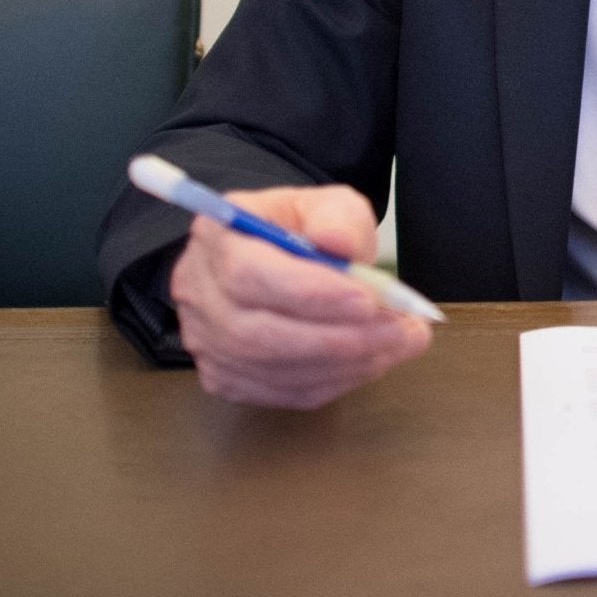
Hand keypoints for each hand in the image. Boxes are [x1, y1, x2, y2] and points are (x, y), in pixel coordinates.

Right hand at [169, 184, 431, 407]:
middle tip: (398, 329)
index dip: (309, 293)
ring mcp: (206, 341)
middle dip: (337, 337)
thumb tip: (339, 242)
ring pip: (271, 369)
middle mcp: (198, 292)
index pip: (248, 274)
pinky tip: (371, 361)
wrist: (279, 257)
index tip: (368, 299)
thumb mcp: (327, 204)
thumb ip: (338, 217)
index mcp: (216, 236)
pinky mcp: (225, 377)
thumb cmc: (302, 228)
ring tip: (398, 343)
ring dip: (344, 363)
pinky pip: (280, 392)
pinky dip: (333, 382)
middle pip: (257, 333)